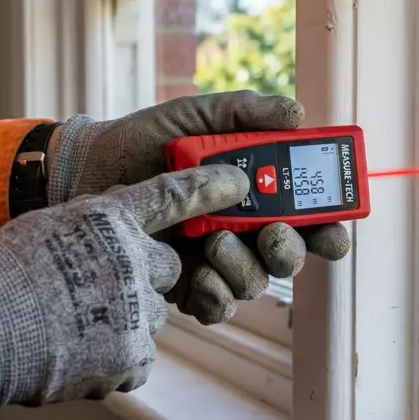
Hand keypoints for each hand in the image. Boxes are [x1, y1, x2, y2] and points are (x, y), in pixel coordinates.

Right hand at [0, 165, 248, 418]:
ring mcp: (136, 311)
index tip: (237, 182)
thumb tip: (122, 237)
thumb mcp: (48, 227)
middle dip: (143, 278)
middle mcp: (131, 260)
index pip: (172, 195)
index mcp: (107, 219)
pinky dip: (115, 358)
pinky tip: (77, 353)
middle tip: (95, 288)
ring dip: (125, 320)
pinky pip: (139, 356)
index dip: (207, 188)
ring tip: (73, 324)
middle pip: (167, 267)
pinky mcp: (132, 357)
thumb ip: (94, 229)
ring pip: (152, 315)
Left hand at [46, 91, 351, 324]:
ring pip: (253, 283)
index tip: (332, 231)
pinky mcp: (182, 285)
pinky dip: (213, 295)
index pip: (310, 219)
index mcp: (257, 193)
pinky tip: (196, 275)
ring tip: (215, 241)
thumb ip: (246, 112)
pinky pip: (215, 307)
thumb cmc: (145, 141)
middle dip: (289, 250)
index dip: (330, 230)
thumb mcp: (196, 117)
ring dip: (244, 267)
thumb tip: (297, 114)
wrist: (86, 170)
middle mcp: (243, 231)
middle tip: (272, 232)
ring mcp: (214, 261)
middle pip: (289, 258)